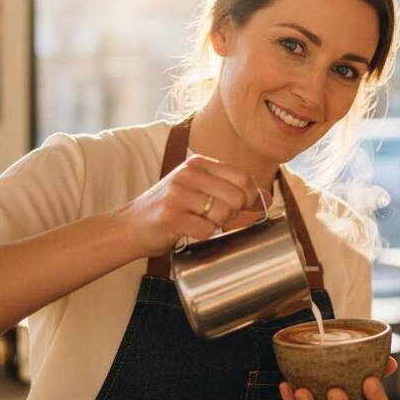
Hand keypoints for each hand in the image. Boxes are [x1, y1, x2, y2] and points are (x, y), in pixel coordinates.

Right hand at [114, 154, 270, 257]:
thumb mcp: (199, 190)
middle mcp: (188, 174)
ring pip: (223, 213)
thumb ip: (230, 190)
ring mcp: (178, 194)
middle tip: (220, 221)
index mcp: (198, 163)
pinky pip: (206, 230)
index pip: (242, 176)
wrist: (130, 226)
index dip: (250, 197)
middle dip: (235, 214)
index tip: (243, 208)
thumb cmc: (171, 209)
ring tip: (204, 225)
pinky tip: (192, 232)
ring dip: (220, 225)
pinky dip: (205, 236)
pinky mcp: (171, 217)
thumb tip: (268, 197)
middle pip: (236, 196)